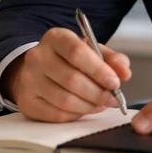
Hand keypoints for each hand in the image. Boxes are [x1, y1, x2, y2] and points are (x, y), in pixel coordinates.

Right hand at [2, 27, 131, 121]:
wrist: (39, 69)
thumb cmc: (69, 59)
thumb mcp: (92, 51)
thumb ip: (112, 59)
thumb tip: (124, 73)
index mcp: (55, 38)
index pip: (77, 53)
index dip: (99, 70)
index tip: (115, 82)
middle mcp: (37, 56)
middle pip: (71, 79)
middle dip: (97, 92)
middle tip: (112, 98)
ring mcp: (29, 80)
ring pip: (64, 100)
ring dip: (89, 106)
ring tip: (102, 104)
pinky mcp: (27, 101)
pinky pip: (56, 114)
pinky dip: (76, 115)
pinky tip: (84, 109)